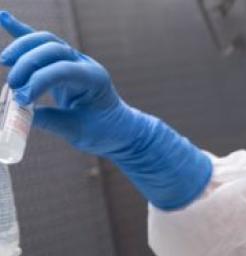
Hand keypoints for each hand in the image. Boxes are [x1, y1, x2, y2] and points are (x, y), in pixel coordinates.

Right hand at [0, 11, 211, 209]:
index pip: (63, 70)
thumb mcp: (78, 132)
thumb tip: (18, 113)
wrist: (118, 128)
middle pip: (54, 49)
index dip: (39, 81)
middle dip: (29, 63)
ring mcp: (75, 61)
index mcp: (95, 80)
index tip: (22, 100)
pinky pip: (42, 44)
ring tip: (5, 61)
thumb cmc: (103, 131)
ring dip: (23, 47)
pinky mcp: (62, 63)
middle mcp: (85, 64)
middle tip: (13, 86)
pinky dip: (22, 32)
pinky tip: (4, 18)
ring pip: (47, 42)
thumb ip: (50, 122)